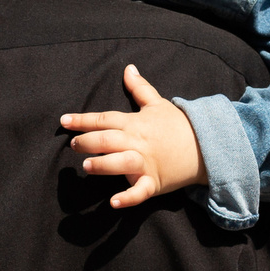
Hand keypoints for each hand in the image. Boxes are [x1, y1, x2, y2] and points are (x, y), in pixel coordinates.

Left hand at [61, 64, 207, 208]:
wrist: (205, 146)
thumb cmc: (178, 125)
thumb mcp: (158, 103)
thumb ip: (140, 88)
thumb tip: (128, 69)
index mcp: (135, 124)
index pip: (104, 119)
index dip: (83, 120)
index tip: (64, 121)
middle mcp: (137, 143)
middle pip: (108, 140)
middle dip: (87, 141)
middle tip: (73, 144)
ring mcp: (146, 163)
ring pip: (120, 163)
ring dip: (103, 165)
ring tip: (87, 165)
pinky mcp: (154, 182)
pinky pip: (140, 191)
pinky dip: (128, 198)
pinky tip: (114, 202)